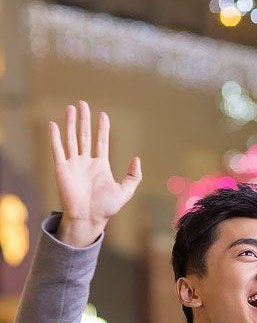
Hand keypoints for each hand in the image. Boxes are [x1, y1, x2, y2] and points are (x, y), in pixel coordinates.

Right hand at [49, 101, 141, 246]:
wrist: (88, 218)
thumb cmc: (107, 208)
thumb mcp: (125, 191)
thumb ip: (133, 176)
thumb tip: (136, 158)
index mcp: (101, 165)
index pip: (101, 141)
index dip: (102, 128)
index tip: (103, 115)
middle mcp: (86, 162)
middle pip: (85, 135)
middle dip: (84, 119)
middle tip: (83, 103)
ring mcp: (73, 164)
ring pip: (71, 138)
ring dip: (70, 123)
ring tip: (71, 107)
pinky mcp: (61, 168)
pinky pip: (58, 149)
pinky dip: (55, 137)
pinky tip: (54, 125)